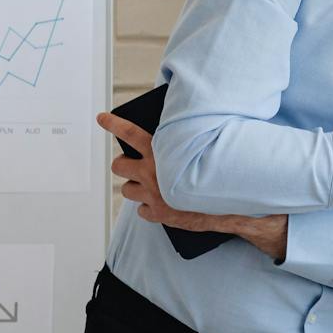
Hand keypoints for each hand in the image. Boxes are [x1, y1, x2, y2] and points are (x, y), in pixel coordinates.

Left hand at [98, 113, 287, 257]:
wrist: (230, 206)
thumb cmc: (218, 174)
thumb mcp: (203, 151)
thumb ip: (186, 143)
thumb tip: (179, 134)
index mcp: (162, 152)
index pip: (130, 132)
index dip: (114, 123)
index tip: (102, 118)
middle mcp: (152, 172)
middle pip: (119, 165)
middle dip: (123, 165)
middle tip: (134, 166)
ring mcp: (153, 194)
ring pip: (127, 190)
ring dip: (136, 188)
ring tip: (151, 187)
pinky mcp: (158, 214)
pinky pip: (142, 211)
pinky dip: (150, 209)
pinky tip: (163, 205)